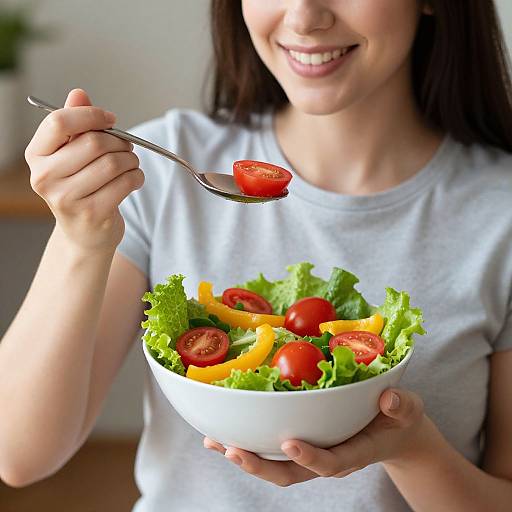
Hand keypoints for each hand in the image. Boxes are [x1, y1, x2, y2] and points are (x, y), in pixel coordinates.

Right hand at [25, 89, 143, 253]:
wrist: (84, 233)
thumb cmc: (80, 187)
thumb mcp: (71, 155)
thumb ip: (75, 123)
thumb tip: (79, 93)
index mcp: (36, 156)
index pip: (59, 122)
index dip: (91, 115)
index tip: (110, 119)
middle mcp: (44, 178)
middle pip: (93, 143)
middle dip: (119, 141)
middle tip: (128, 147)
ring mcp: (67, 198)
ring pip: (112, 163)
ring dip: (131, 160)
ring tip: (131, 163)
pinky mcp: (92, 213)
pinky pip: (125, 183)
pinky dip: (137, 177)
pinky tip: (134, 179)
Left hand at [204, 387, 435, 486]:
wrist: (392, 432)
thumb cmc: (399, 419)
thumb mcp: (408, 409)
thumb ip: (401, 406)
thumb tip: (389, 399)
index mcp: (354, 452)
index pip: (331, 462)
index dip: (310, 457)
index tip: (290, 444)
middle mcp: (329, 458)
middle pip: (291, 473)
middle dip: (261, 465)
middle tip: (233, 450)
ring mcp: (313, 454)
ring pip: (275, 466)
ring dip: (245, 456)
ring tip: (214, 443)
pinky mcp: (303, 446)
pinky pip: (272, 451)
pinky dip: (247, 444)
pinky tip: (222, 436)